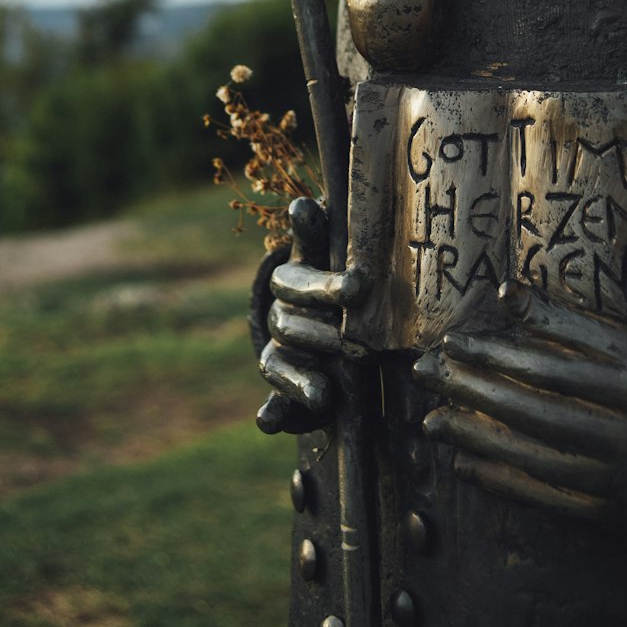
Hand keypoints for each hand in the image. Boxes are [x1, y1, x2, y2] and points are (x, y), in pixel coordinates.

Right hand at [256, 196, 368, 433]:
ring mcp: (279, 353)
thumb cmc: (341, 281)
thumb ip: (320, 234)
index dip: (326, 286)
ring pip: (278, 361)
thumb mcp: (333, 255)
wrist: (334, 324)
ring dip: (303, 375)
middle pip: (288, 323)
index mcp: (295, 281)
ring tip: (330, 389)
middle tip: (355, 341)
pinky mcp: (284, 389)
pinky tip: (268, 422)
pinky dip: (272, 413)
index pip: (297, 282)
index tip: (358, 285)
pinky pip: (272, 403)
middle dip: (322, 331)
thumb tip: (303, 204)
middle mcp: (282, 316)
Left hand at [413, 281, 626, 525]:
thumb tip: (508, 290)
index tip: (452, 342)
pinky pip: (548, 499)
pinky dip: (504, 483)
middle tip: (426, 377)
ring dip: (477, 441)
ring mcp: (621, 480)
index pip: (551, 370)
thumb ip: (566, 322)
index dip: (497, 356)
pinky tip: (467, 465)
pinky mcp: (614, 514)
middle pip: (536, 415)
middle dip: (474, 394)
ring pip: (536, 460)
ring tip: (432, 423)